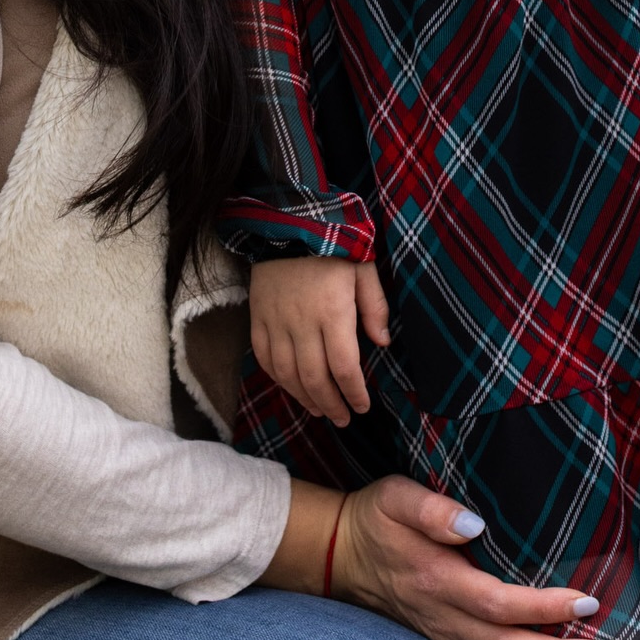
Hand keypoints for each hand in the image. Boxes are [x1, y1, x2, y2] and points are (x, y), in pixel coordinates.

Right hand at [250, 256, 390, 425]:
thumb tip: (382, 342)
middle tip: (343, 418)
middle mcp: (302, 322)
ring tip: (320, 410)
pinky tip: (291, 387)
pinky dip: (277, 378)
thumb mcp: (364, 268)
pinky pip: (264, 358)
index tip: (363, 406)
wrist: (286, 221)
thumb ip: (375, 306)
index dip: (354, 393)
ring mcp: (275, 321)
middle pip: (314, 378)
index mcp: (332, 311)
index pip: (344, 367)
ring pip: (287, 374)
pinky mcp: (257, 317)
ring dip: (304, 398)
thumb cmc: (333, 244)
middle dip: (331, 405)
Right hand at [331, 476, 611, 639]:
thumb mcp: (396, 497)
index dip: (543, 608)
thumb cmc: (376, 519)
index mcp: (437, 580)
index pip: (498, 602)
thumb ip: (432, 509)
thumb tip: (474, 523)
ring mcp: (444, 639)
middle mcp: (443, 618)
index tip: (585, 602)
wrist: (341, 555)